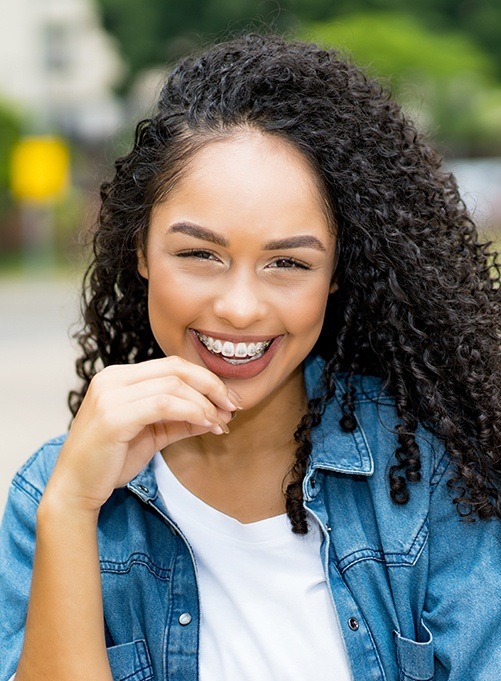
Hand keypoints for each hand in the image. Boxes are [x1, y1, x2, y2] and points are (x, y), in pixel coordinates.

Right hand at [43, 356, 240, 511]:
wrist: (75, 489)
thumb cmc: (109, 461)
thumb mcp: (152, 435)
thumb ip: (181, 421)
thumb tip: (218, 415)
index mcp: (118, 377)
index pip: (171, 366)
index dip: (205, 378)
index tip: (228, 399)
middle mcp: (112, 378)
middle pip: (175, 368)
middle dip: (211, 385)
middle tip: (232, 405)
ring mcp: (110, 394)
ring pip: (173, 386)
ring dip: (205, 403)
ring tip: (221, 422)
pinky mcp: (113, 415)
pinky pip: (164, 404)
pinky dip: (192, 412)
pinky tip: (207, 425)